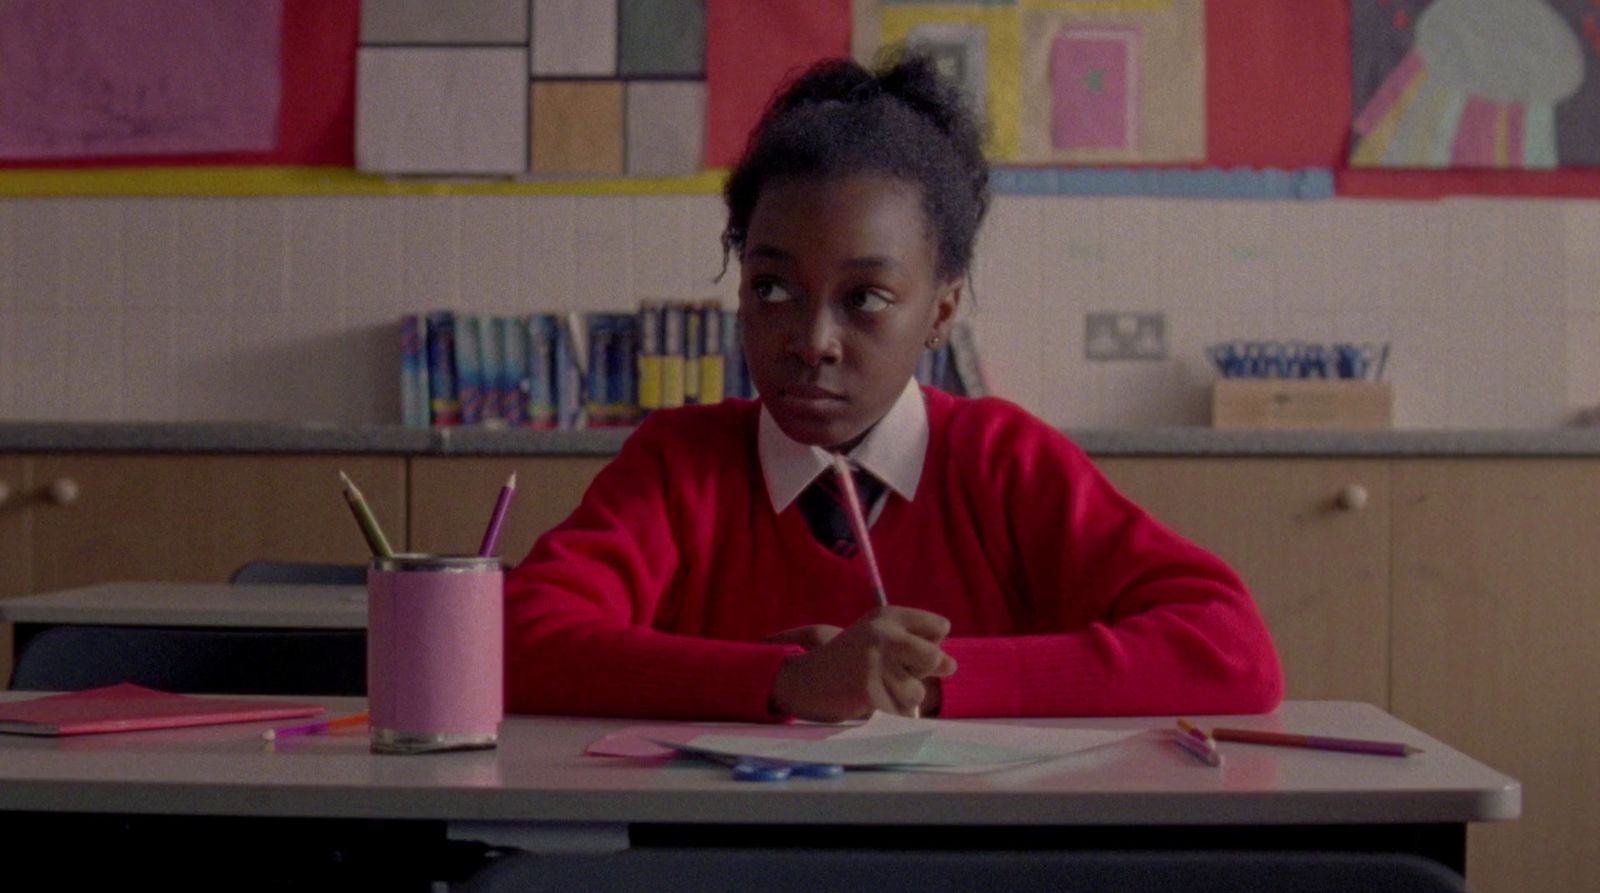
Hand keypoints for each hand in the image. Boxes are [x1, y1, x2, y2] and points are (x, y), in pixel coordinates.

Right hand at [769, 606, 956, 722]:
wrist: (804, 680)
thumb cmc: (849, 659)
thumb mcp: (880, 638)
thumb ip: (917, 645)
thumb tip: (951, 665)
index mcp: (888, 616)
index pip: (940, 627)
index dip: (930, 644)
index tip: (907, 651)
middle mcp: (883, 634)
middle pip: (934, 658)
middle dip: (924, 672)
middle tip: (899, 673)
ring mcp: (876, 665)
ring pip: (917, 693)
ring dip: (902, 697)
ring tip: (875, 687)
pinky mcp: (869, 694)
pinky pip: (900, 713)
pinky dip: (889, 713)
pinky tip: (868, 702)